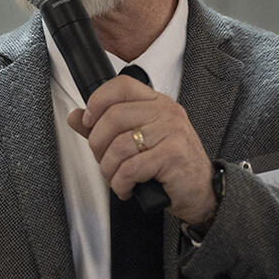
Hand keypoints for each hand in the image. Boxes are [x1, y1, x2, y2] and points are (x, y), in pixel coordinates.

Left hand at [66, 73, 216, 225]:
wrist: (202, 192)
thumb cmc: (170, 167)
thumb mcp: (138, 142)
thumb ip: (106, 128)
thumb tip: (76, 116)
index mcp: (157, 103)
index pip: (121, 86)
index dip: (97, 101)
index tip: (89, 122)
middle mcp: (166, 113)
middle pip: (114, 116)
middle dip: (98, 145)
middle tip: (104, 161)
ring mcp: (172, 132)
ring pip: (119, 146)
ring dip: (109, 169)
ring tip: (117, 179)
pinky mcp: (173, 155)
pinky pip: (131, 168)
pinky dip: (121, 183)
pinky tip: (127, 188)